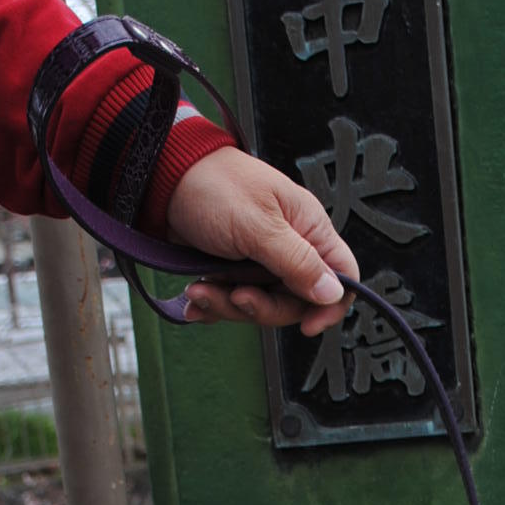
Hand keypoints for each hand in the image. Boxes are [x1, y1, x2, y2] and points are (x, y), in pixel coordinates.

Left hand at [166, 146, 358, 335]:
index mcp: (307, 227)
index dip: (330, 305)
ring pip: (262, 305)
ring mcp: (261, 261)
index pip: (342, 275)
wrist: (162, 179)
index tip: (307, 325)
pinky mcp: (234, 270)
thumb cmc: (212, 185)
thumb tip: (333, 292)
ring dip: (228, 306)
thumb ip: (297, 262)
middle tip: (236, 295)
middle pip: (297, 302)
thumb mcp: (258, 226)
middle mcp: (290, 246)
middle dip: (262, 307)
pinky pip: (234, 302)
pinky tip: (196, 294)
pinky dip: (214, 304)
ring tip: (201, 289)